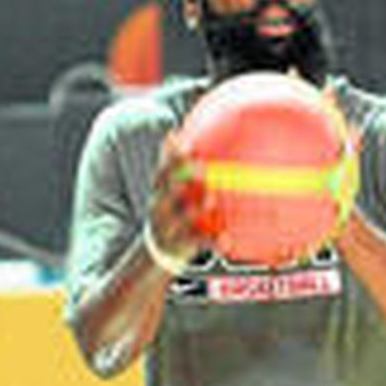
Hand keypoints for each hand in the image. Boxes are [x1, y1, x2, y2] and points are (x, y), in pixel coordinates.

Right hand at [148, 133, 207, 267]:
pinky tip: (227, 241)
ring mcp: (170, 227)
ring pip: (183, 218)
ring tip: (210, 200)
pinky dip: (213, 242)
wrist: (158, 250)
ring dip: (196, 209)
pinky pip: (199, 243)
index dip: (171, 158)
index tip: (182, 142)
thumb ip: (176, 166)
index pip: (163, 172)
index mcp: (161, 192)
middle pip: (169, 192)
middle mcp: (162, 208)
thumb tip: (182, 135)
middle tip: (200, 168)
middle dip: (182, 179)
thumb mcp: (169, 190)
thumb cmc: (173, 210)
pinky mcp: (181, 246)